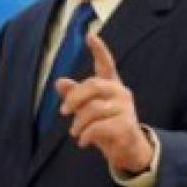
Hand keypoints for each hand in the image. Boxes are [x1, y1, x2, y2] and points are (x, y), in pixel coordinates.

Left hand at [55, 32, 152, 173]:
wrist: (127, 150)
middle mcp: (121, 93)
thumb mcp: (88, 110)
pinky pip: (98, 127)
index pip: (106, 64)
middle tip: (63, 111)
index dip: (99, 50)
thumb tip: (59, 81)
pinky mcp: (126, 125)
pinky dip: (86, 135)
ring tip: (75, 132)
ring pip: (93, 109)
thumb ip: (75, 96)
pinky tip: (83, 141)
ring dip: (78, 123)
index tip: (90, 36)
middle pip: (93, 85)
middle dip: (74, 98)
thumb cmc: (106, 126)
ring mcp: (125, 109)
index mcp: (111, 86)